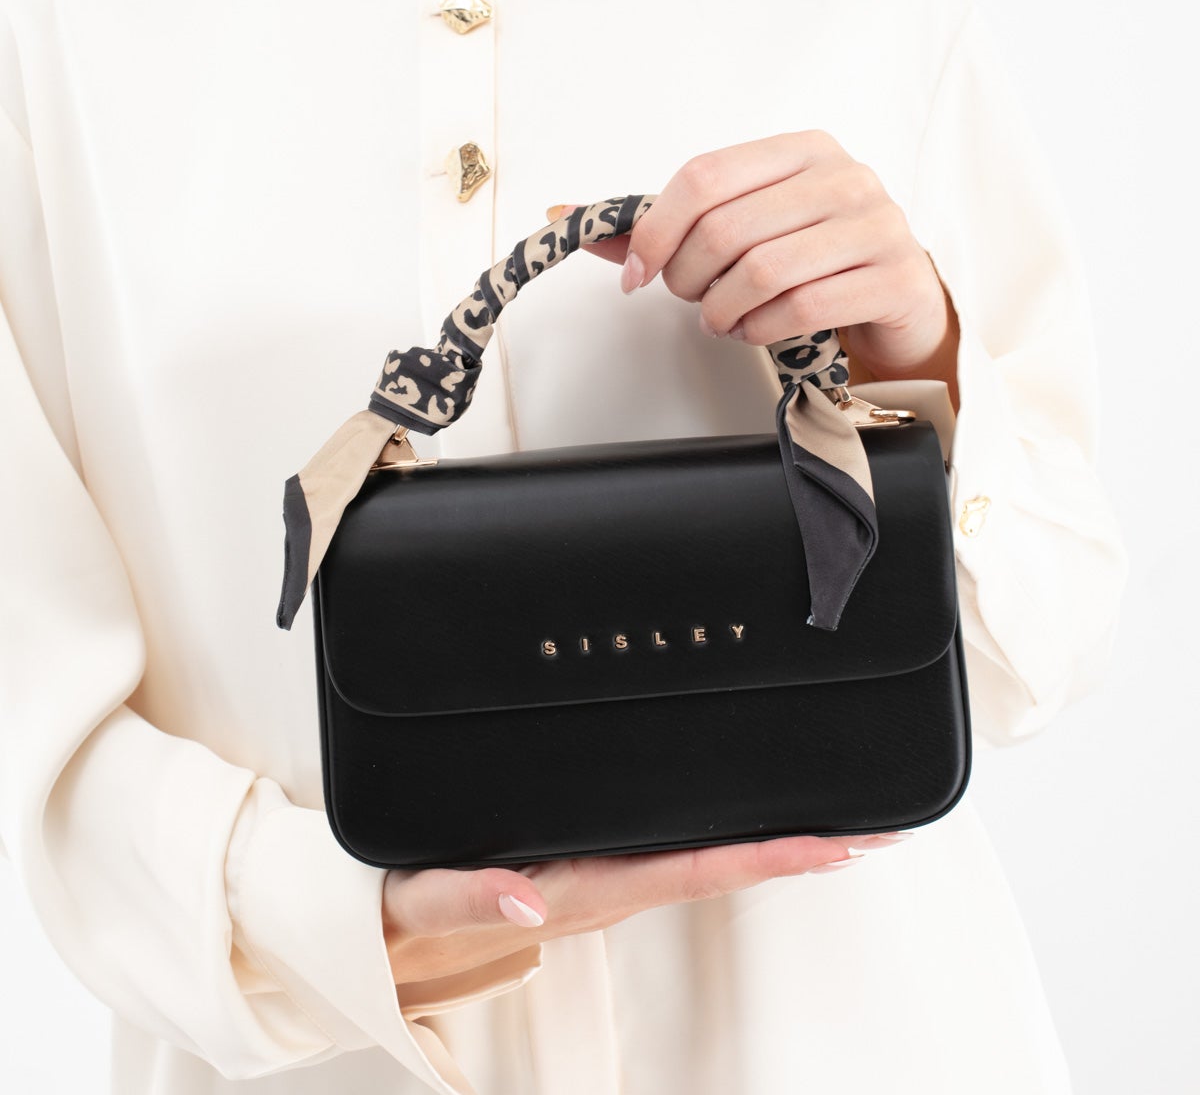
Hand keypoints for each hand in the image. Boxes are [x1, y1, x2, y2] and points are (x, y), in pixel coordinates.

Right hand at [382, 828, 909, 985]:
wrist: (376, 938)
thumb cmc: (400, 913)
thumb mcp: (417, 902)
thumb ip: (471, 898)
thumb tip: (533, 903)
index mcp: (575, 892)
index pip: (688, 871)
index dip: (764, 857)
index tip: (832, 845)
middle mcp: (601, 892)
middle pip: (718, 868)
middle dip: (798, 851)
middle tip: (874, 829)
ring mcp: (598, 887)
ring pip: (702, 865)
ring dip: (772, 849)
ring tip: (836, 828)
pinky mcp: (585, 876)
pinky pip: (669, 859)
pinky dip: (724, 844)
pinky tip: (750, 829)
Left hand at [547, 132, 958, 393]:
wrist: (899, 302)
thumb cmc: (813, 260)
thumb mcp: (745, 229)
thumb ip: (665, 223)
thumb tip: (566, 214)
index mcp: (801, 150)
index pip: (705, 175)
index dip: (657, 228)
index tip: (636, 271)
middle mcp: (844, 177)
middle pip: (728, 226)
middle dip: (689, 277)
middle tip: (690, 299)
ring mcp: (877, 225)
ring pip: (764, 269)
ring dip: (723, 309)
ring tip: (721, 320)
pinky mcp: (895, 278)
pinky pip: (805, 307)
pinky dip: (762, 329)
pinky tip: (756, 331)